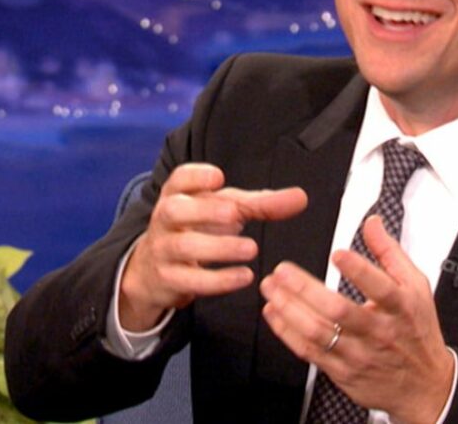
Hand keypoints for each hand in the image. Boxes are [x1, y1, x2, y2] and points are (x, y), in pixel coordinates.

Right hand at [119, 163, 306, 330]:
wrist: (156, 269)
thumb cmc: (198, 228)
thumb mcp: (226, 210)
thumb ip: (261, 204)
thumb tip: (300, 198)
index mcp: (178, 194)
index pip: (179, 179)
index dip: (196, 177)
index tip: (218, 178)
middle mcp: (165, 219)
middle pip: (175, 210)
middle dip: (205, 211)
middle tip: (235, 215)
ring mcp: (163, 249)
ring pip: (184, 246)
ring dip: (219, 248)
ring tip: (251, 249)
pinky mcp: (168, 279)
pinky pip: (189, 280)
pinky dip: (218, 280)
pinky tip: (244, 276)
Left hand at [260, 215, 454, 423]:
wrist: (424, 386)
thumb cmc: (417, 330)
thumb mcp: (416, 286)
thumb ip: (390, 252)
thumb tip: (372, 222)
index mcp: (400, 307)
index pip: (380, 288)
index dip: (359, 271)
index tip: (337, 254)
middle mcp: (378, 331)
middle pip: (339, 312)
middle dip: (305, 290)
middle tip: (282, 270)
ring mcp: (359, 354)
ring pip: (318, 333)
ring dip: (289, 309)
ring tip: (271, 288)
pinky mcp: (342, 372)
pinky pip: (309, 352)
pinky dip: (287, 332)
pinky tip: (274, 313)